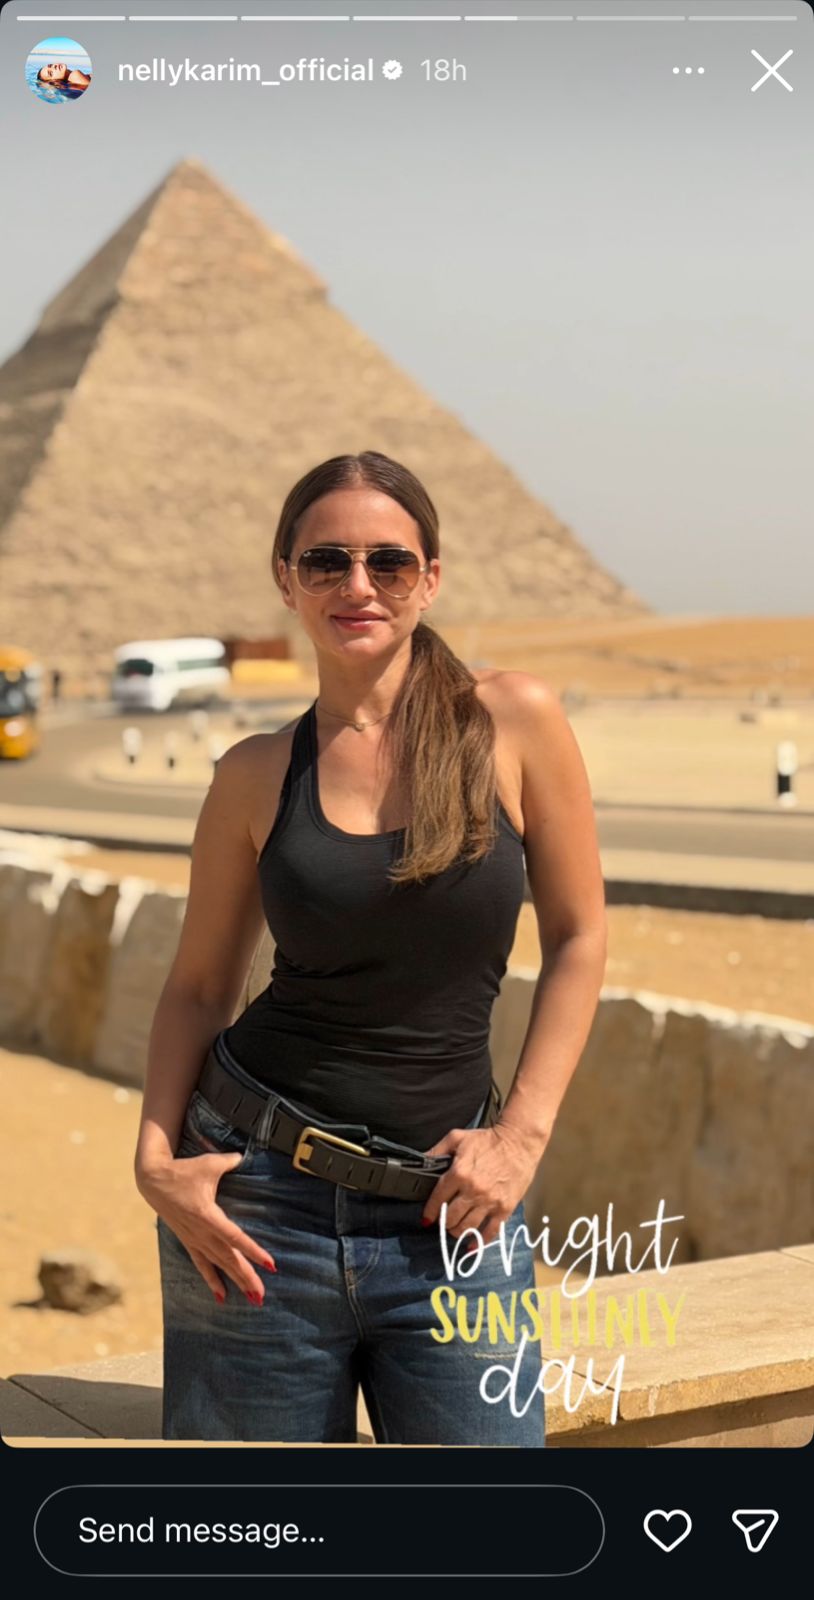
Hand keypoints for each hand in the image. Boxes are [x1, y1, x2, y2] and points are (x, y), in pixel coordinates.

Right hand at [136, 1151, 276, 1303]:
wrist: (153, 1180)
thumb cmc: (183, 1171)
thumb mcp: (208, 1164)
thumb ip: (230, 1161)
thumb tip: (243, 1157)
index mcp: (207, 1214)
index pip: (235, 1237)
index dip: (253, 1251)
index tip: (270, 1265)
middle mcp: (201, 1232)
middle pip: (228, 1258)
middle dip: (246, 1277)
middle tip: (262, 1295)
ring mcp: (194, 1239)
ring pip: (218, 1264)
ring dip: (235, 1281)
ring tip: (252, 1298)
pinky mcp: (189, 1240)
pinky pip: (202, 1264)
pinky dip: (212, 1280)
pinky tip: (221, 1296)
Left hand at [421, 1123, 543, 1242]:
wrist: (519, 1141)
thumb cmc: (488, 1139)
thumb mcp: (457, 1138)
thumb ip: (437, 1151)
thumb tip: (421, 1161)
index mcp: (459, 1173)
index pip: (438, 1199)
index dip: (430, 1212)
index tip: (427, 1219)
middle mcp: (473, 1190)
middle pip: (451, 1217)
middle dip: (443, 1223)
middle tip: (443, 1222)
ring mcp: (490, 1201)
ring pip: (467, 1227)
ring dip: (457, 1232)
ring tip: (455, 1230)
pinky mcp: (505, 1208)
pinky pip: (490, 1231)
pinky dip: (479, 1242)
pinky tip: (472, 1246)